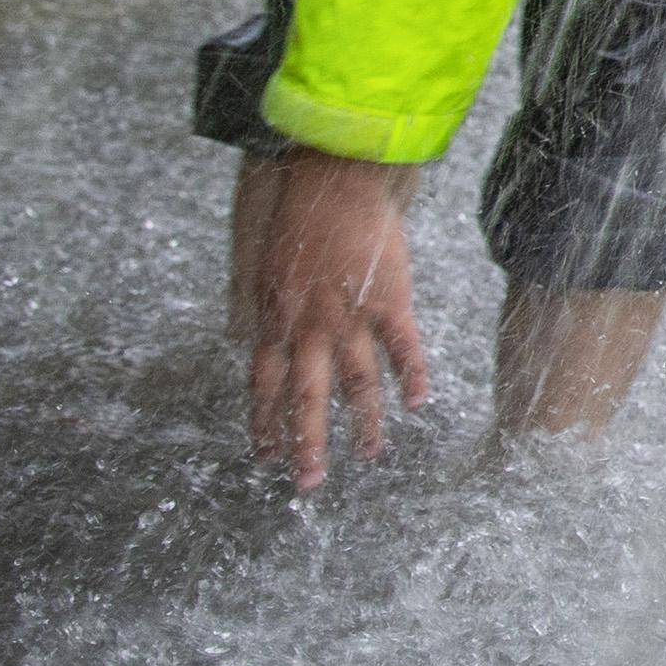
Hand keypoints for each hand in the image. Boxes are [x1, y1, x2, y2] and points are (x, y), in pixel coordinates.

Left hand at [245, 148, 429, 489]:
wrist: (333, 183)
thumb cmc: (298, 220)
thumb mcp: (264, 266)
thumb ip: (261, 305)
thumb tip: (246, 332)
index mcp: (276, 321)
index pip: (263, 386)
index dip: (264, 424)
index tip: (265, 457)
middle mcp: (309, 328)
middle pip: (306, 398)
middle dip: (306, 444)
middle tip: (308, 483)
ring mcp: (349, 317)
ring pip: (356, 383)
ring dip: (363, 423)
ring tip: (370, 455)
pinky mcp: (388, 300)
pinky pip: (401, 347)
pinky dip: (412, 375)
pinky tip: (418, 403)